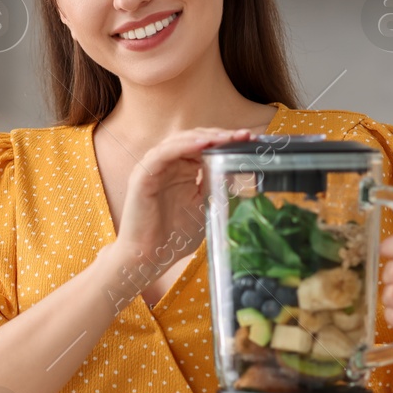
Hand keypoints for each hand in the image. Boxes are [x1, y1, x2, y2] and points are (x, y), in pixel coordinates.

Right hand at [107, 126, 254, 289]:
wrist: (149, 258)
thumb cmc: (174, 236)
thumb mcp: (205, 207)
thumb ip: (216, 187)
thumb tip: (236, 171)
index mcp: (182, 170)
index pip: (204, 146)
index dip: (226, 141)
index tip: (249, 140)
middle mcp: (167, 164)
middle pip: (194, 138)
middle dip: (219, 135)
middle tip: (243, 136)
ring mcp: (154, 167)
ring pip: (179, 141)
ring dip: (205, 137)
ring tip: (227, 137)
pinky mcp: (143, 175)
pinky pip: (164, 153)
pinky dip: (184, 146)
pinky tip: (203, 144)